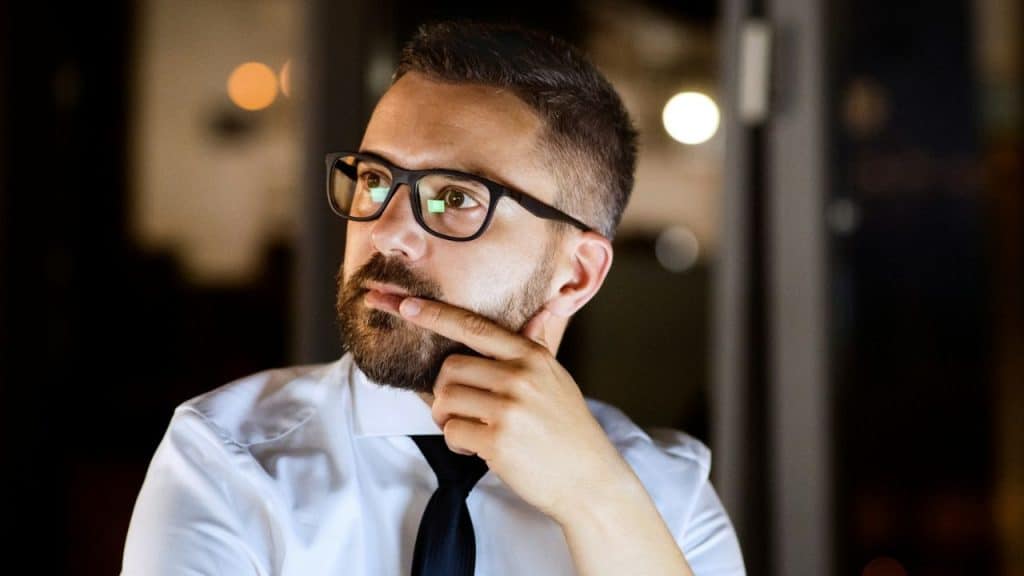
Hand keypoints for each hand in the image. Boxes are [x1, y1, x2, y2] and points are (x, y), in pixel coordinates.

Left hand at [365, 292, 635, 523]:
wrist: (589, 477)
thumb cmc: (568, 427)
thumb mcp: (557, 379)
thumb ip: (537, 346)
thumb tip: (544, 310)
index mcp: (531, 356)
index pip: (474, 326)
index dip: (436, 315)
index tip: (406, 305)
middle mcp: (519, 376)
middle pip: (450, 368)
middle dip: (444, 391)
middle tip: (459, 410)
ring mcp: (509, 408)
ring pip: (445, 400)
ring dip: (447, 419)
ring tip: (472, 430)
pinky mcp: (497, 441)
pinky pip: (451, 431)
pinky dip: (457, 443)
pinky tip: (479, 449)